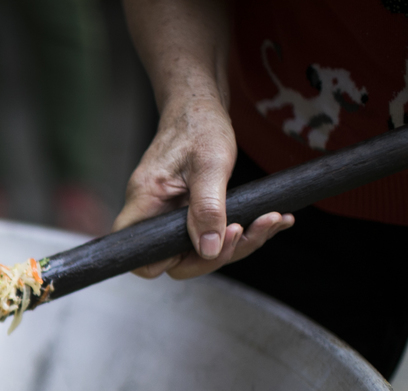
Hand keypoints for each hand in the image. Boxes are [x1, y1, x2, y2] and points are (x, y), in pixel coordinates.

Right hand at [114, 96, 293, 278]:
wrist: (199, 105)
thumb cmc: (199, 126)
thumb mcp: (210, 164)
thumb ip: (207, 209)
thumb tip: (209, 249)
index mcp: (145, 203)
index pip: (141, 258)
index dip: (169, 263)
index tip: (205, 246)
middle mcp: (152, 214)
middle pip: (175, 260)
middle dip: (218, 255)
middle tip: (247, 230)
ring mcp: (170, 215)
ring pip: (198, 249)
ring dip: (238, 242)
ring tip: (271, 220)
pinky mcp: (187, 212)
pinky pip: (210, 233)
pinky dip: (243, 231)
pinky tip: (270, 219)